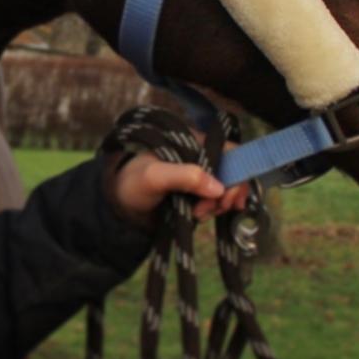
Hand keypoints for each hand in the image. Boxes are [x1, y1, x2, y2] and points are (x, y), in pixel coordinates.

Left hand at [105, 153, 248, 230]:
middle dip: (226, 193)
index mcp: (194, 142)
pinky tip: (199, 216)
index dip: (238, 171)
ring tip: (198, 214)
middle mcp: (201, 156)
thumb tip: (219, 187)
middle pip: (233, 172)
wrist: (120, 209)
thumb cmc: (134, 184)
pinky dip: (214, 210)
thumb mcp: (156, 177)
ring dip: (218, 205)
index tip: (229, 196)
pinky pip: (218, 201)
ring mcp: (201, 176)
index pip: (229, 150)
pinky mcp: (199, 194)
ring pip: (226, 189)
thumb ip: (185, 177)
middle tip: (213, 209)